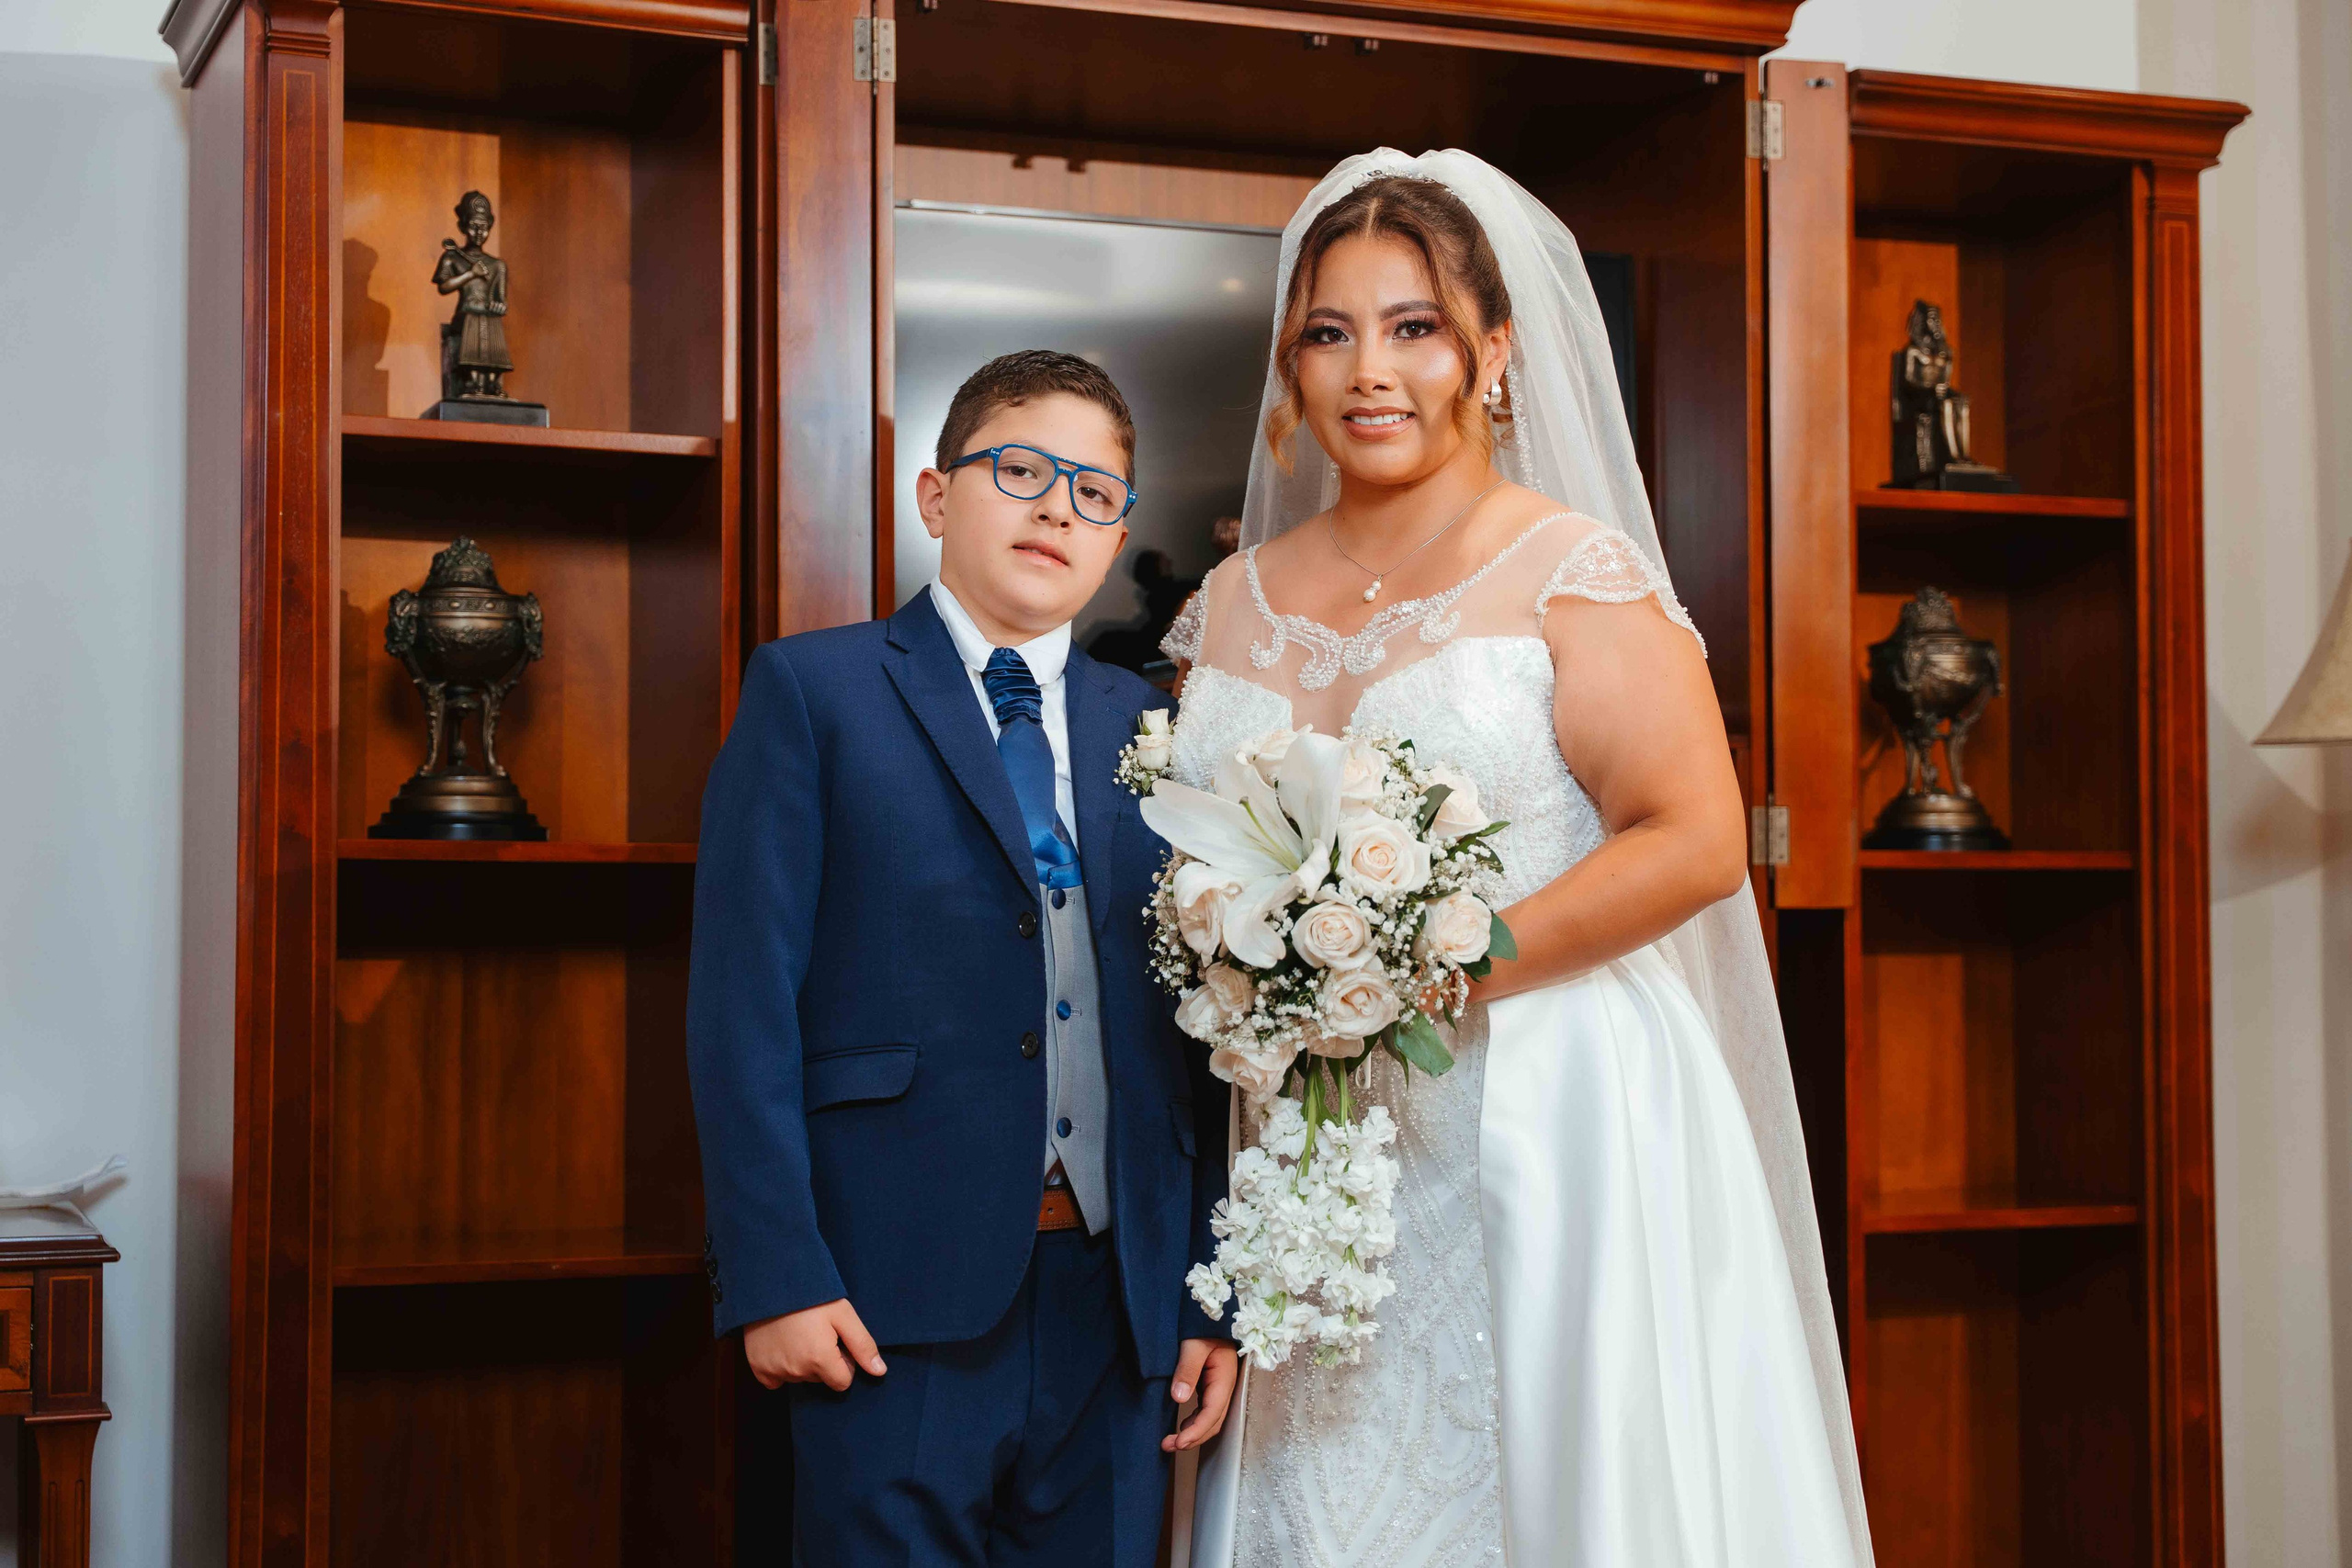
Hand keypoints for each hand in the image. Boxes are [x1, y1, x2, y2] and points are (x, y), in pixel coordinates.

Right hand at [742, 1298, 887, 1391]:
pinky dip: (780, 1367)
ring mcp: (775, 1370)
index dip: (844, 1363)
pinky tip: (782, 1345)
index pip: (842, 1382)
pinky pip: (775, 1380)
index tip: (836, 1343)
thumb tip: (880, 1372)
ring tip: (798, 1334)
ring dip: (802, 1363)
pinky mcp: (758, 1367)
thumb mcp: (843, 1314)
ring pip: (799, 1378)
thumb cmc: (810, 1295)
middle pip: (820, 1379)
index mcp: (819, 1359)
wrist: (770, 1283)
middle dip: (823, 1362)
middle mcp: (796, 1371)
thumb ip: (862, 1345)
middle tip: (817, 1333)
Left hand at [1162, 1337, 1238, 1451]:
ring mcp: (1219, 1389)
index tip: (1179, 1442)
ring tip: (1170, 1443)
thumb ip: (1188, 1369)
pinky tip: (1181, 1428)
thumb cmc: (1203, 1326)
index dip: (1197, 1431)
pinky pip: (1205, 1412)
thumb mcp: (1194, 1344)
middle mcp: (1225, 1387)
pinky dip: (1194, 1424)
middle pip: (1213, 1422)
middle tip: (1168, 1446)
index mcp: (1224, 1378)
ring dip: (1193, 1434)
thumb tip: (1179, 1397)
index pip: (1212, 1413)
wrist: (1212, 1316)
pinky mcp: (1211, 1387)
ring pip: (1210, 1420)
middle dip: (1193, 1438)